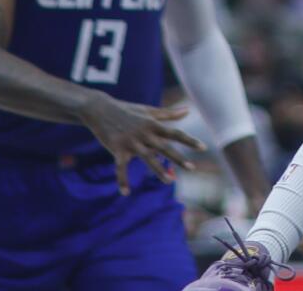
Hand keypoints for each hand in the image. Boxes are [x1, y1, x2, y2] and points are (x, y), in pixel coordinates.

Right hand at [82, 95, 206, 194]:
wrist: (100, 109)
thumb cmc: (127, 110)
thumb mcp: (149, 111)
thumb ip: (168, 114)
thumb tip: (187, 110)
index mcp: (153, 124)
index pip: (175, 133)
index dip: (189, 141)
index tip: (203, 148)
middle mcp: (144, 134)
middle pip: (165, 147)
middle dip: (178, 158)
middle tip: (192, 168)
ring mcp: (131, 142)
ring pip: (147, 158)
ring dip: (158, 171)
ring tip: (169, 181)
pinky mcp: (117, 149)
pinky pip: (120, 168)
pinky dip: (122, 180)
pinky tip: (125, 192)